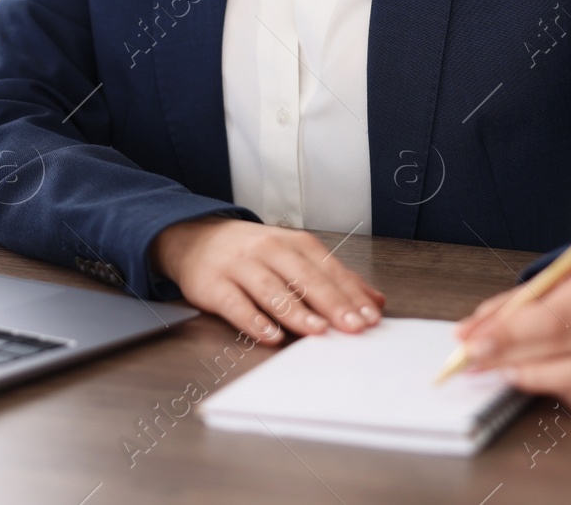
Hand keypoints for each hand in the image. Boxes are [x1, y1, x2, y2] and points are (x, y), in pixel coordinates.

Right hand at [149, 217, 386, 344]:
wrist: (196, 237)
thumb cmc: (253, 252)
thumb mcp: (295, 256)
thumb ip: (334, 279)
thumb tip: (375, 300)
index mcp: (294, 244)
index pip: (328, 269)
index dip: (351, 294)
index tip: (371, 317)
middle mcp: (269, 250)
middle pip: (304, 278)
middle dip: (331, 303)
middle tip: (353, 326)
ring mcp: (240, 266)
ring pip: (272, 289)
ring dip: (296, 311)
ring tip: (317, 330)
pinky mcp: (214, 284)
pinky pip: (235, 304)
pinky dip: (253, 320)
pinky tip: (270, 334)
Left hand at [453, 259, 570, 412]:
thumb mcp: (557, 280)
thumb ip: (514, 304)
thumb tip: (469, 332)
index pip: (553, 315)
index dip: (509, 333)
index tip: (473, 343)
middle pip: (563, 346)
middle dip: (510, 355)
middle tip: (476, 361)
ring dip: (533, 377)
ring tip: (505, 372)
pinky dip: (563, 393)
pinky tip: (543, 381)